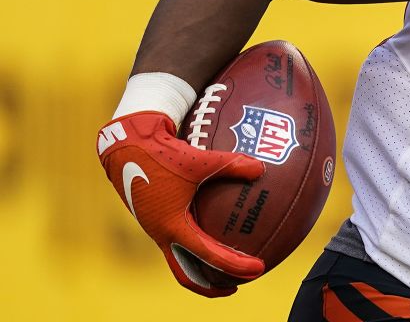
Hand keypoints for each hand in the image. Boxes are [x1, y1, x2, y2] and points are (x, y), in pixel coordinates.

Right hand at [97, 111, 266, 296]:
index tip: (258, 268)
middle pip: (187, 274)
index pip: (208, 256)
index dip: (235, 266)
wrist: (126, 146)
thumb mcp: (200, 159)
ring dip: (202, 269)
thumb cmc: (162, 153)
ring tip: (227, 267)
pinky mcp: (156, 218)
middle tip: (238, 285)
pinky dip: (195, 246)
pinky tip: (213, 230)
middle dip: (212, 286)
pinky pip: (178, 241)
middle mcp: (162, 234)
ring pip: (180, 260)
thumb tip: (261, 169)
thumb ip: (231, 164)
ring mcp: (156, 228)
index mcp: (172, 227)